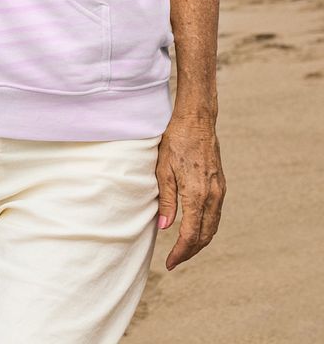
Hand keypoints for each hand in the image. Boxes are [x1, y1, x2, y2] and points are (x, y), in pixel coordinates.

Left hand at [156, 114, 225, 269]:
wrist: (197, 120)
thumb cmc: (175, 140)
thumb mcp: (163, 168)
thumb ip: (166, 199)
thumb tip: (165, 227)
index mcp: (196, 193)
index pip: (190, 233)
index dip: (180, 252)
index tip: (170, 263)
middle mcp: (212, 195)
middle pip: (205, 235)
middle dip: (190, 252)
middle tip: (174, 262)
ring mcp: (219, 191)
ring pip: (213, 227)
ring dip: (200, 242)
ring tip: (183, 250)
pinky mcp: (221, 185)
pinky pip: (216, 214)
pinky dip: (206, 228)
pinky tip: (195, 229)